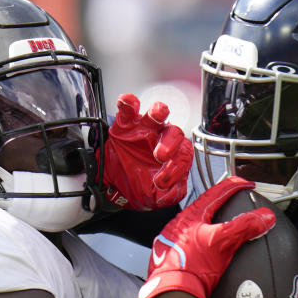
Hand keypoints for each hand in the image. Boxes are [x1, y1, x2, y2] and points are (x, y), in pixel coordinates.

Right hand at [100, 93, 192, 210]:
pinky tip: (127, 102)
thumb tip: (173, 192)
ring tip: (157, 115)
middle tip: (159, 156)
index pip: (183, 154)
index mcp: (174, 156)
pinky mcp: (125, 123)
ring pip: (157, 114)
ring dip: (159, 112)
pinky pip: (129, 108)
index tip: (162, 182)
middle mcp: (162, 138)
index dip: (177, 167)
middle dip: (170, 144)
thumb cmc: (139, 185)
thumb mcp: (154, 196)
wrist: (114, 184)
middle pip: (174, 133)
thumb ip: (168, 194)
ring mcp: (145, 128)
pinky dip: (128, 102)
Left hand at [137, 176, 275, 297]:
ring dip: (209, 226)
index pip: (216, 193)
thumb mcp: (223, 244)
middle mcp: (177, 226)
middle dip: (219, 205)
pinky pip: (188, 245)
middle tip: (234, 204)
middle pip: (203, 209)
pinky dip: (200, 245)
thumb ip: (244, 227)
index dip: (234, 186)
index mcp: (190, 217)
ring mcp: (171, 243)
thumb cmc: (192, 269)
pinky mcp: (169, 259)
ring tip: (221, 230)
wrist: (172, 297)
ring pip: (194, 227)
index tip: (246, 184)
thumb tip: (264, 217)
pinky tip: (206, 254)